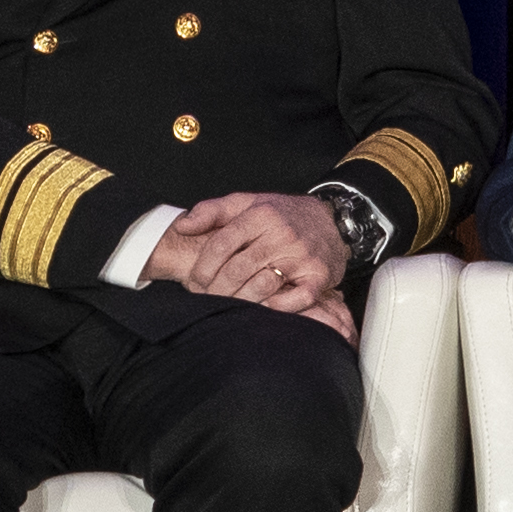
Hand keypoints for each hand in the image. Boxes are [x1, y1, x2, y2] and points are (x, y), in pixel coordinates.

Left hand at [157, 189, 348, 313]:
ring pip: (263, 285)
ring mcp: (302, 255)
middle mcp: (282, 234)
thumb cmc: (281, 215)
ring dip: (240, 301)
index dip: (203, 268)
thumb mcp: (246, 203)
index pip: (222, 244)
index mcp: (260, 214)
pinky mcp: (319, 275)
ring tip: (229, 307)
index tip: (194, 283)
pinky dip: (278, 308)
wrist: (330, 220)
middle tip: (206, 300)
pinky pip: (297, 299)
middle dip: (217, 289)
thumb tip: (182, 226)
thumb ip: (211, 211)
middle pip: (238, 269)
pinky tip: (264, 309)